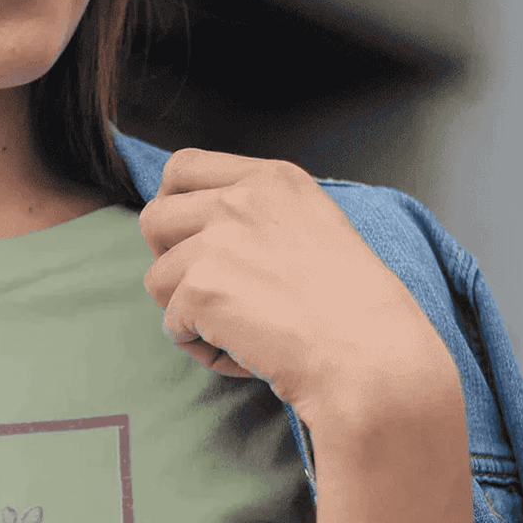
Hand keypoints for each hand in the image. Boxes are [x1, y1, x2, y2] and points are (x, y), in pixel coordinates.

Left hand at [138, 150, 447, 426]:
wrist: (368, 353)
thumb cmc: (353, 307)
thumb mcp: (314, 226)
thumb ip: (258, 215)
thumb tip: (204, 229)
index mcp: (271, 179)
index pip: (183, 169)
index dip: (175, 209)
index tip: (188, 242)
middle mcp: (239, 200)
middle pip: (154, 218)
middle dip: (167, 258)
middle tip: (203, 292)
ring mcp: (216, 243)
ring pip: (157, 279)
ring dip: (186, 311)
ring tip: (236, 330)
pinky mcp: (200, 289)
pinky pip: (171, 326)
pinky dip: (200, 348)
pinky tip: (243, 353)